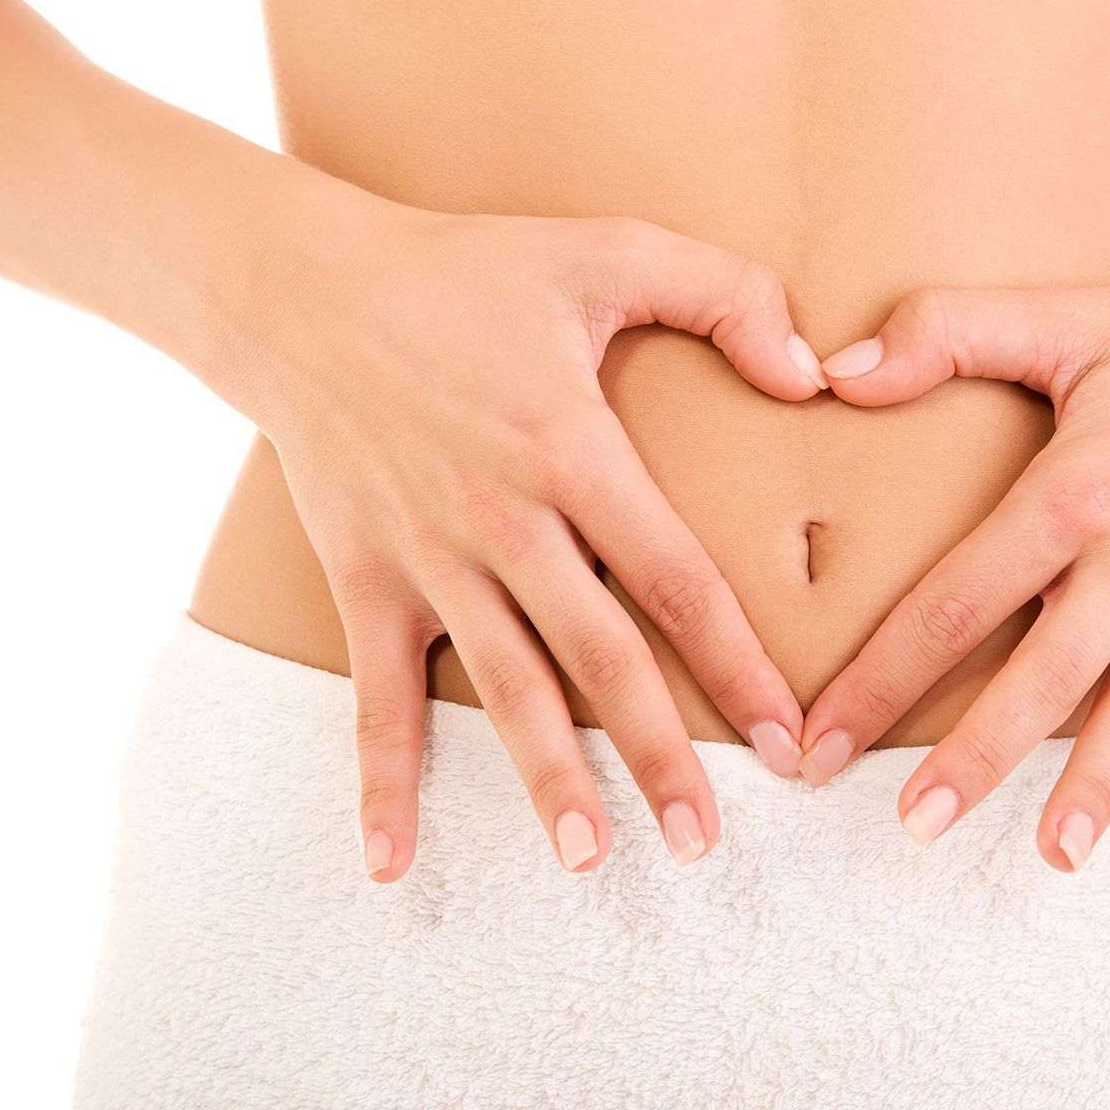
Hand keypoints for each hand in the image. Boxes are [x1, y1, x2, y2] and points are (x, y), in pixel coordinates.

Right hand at [224, 200, 829, 880]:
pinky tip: (391, 860)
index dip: (739, 665)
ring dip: (545, 780)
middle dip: (658, 756)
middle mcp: (505, 524)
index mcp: (574, 453)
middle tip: (705, 839)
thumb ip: (725, 295)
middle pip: (600, 661)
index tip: (786, 739)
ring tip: (589, 858)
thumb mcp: (607, 250)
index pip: (677, 581)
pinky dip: (381, 780)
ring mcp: (429, 561)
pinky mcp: (364, 581)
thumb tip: (811, 371)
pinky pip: (375, 697)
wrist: (298, 290)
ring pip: (502, 689)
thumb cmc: (464, 269)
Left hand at [800, 270, 1109, 910]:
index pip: (953, 602)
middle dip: (969, 760)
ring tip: (1048, 858)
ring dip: (1093, 794)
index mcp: (1074, 496)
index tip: (820, 742)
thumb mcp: (1076, 319)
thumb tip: (835, 369)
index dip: (879, 676)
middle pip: (1037, 682)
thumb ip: (947, 332)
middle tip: (910, 828)